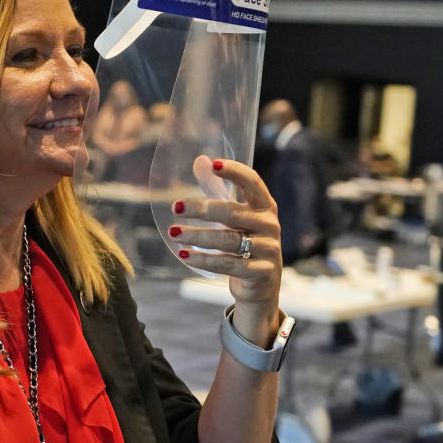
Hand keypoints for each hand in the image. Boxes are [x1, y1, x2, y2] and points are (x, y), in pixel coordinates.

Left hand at [169, 156, 281, 339]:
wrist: (262, 283)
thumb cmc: (245, 239)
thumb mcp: (232, 213)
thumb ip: (216, 189)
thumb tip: (200, 159)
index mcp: (264, 206)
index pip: (252, 183)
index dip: (235, 172)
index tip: (214, 165)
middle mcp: (269, 225)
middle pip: (233, 213)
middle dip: (202, 209)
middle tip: (175, 206)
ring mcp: (268, 249)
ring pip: (228, 240)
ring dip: (198, 236)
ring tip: (173, 232)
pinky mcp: (260, 272)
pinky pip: (228, 264)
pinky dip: (204, 260)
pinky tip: (184, 255)